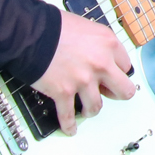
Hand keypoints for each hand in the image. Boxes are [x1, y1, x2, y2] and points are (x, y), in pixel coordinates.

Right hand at [33, 11, 137, 134]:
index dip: (117, 71)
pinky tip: (70, 129)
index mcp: (108, 44)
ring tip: (85, 109)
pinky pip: (68, 115)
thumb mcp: (85, 27)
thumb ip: (97, 43)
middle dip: (116, 94)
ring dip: (91, 109)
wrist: (28, 32)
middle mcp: (100, 63)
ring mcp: (83, 80)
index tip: (112, 76)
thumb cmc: (53, 26)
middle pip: (124, 90)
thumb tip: (97, 55)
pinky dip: (69, 125)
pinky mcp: (64, 92)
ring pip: (97, 106)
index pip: (126, 65)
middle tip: (108, 94)